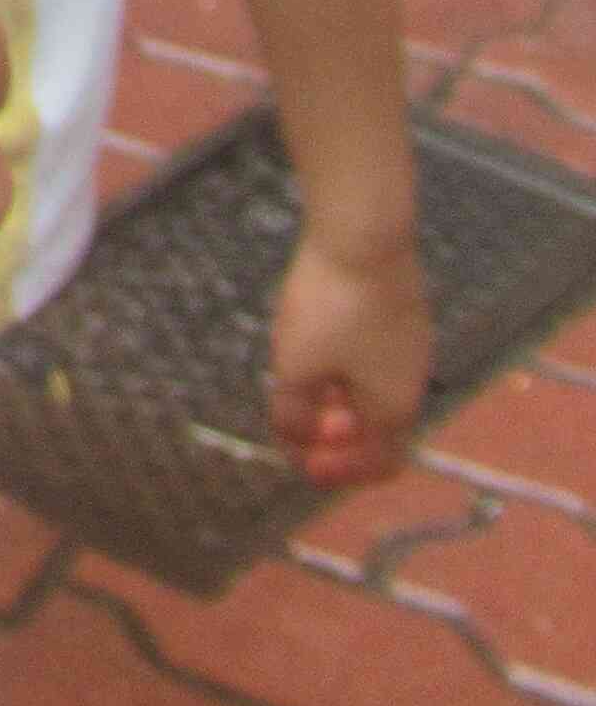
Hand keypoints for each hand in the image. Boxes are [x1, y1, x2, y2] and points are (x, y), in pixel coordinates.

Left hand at [270, 222, 431, 487]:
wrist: (364, 232)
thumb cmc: (332, 304)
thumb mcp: (297, 369)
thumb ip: (294, 415)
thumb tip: (297, 442)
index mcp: (395, 408)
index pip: (378, 465)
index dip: (339, 473)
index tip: (302, 461)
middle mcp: (412, 380)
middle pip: (375, 428)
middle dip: (332, 434)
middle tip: (296, 424)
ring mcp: (410, 343)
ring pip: (371, 388)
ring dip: (335, 398)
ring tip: (298, 382)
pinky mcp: (399, 310)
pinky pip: (372, 354)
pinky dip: (344, 364)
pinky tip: (312, 341)